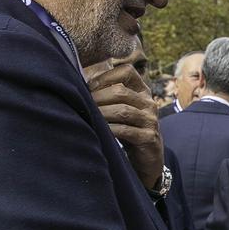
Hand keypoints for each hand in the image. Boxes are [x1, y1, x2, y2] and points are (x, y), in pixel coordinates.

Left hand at [85, 62, 162, 189]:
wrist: (147, 158)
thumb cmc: (127, 130)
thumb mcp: (121, 109)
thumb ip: (108, 95)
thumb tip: (77, 80)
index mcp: (142, 91)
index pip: (127, 71)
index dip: (106, 76)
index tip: (89, 86)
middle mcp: (149, 103)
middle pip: (121, 92)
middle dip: (98, 98)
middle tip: (82, 104)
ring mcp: (151, 120)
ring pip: (123, 111)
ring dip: (101, 114)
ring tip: (87, 117)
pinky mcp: (149, 137)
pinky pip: (126, 131)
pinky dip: (110, 130)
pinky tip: (99, 131)